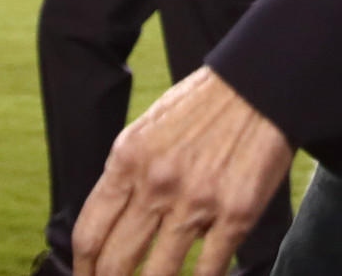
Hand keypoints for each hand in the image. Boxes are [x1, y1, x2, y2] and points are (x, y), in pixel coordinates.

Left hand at [75, 66, 292, 275]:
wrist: (258, 84)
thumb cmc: (202, 107)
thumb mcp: (148, 131)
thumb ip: (129, 176)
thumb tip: (117, 224)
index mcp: (128, 160)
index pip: (89, 232)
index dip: (83, 267)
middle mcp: (156, 184)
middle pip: (116, 262)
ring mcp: (196, 202)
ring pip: (159, 274)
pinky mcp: (236, 215)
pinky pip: (208, 270)